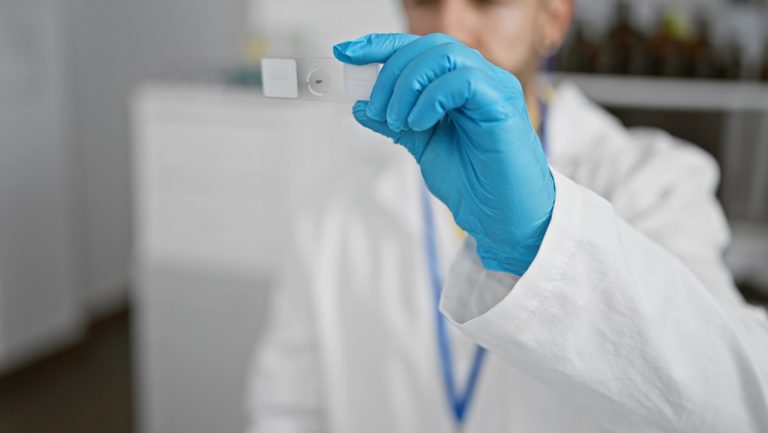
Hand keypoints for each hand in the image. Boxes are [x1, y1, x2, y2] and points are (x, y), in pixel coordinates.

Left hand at [334, 33, 554, 275]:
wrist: (501, 217)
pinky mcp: (503, 103)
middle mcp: (480, 79)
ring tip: (399, 121)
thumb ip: (396, 123)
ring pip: (444, 56)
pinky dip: (431, 99)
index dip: (381, 45)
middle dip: (391, 72)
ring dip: (408, 86)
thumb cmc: (474, 183)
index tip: (348, 52)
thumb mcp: (423, 146)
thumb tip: (363, 106)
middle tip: (378, 109)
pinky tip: (421, 124)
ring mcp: (494, 87)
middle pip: (428, 46)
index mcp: (460, 84)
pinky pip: (463, 81)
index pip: (418, 49)